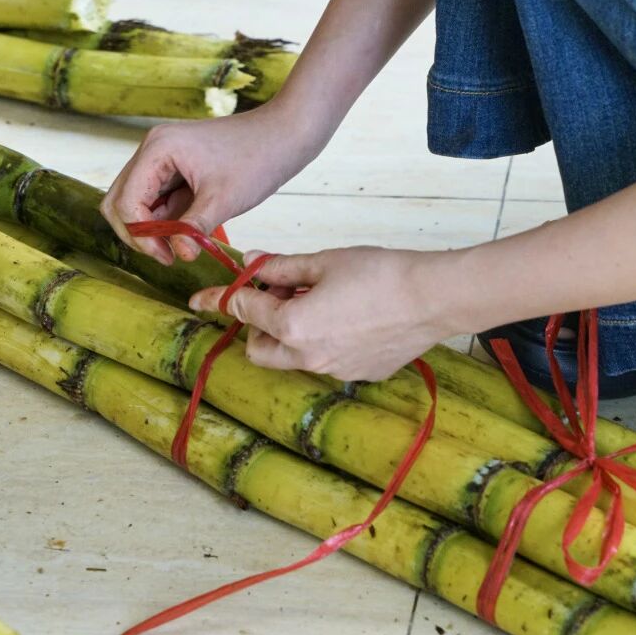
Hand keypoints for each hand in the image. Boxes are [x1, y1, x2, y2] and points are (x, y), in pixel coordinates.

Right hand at [101, 103, 326, 264]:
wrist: (285, 134)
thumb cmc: (258, 158)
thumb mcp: (224, 200)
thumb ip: (194, 229)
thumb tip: (178, 255)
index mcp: (157, 149)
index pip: (125, 202)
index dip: (140, 236)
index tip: (168, 256)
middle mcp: (152, 149)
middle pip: (120, 201)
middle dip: (138, 233)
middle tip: (168, 256)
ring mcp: (162, 157)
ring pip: (137, 202)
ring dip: (153, 228)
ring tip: (183, 246)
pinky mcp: (175, 166)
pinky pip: (158, 199)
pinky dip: (167, 220)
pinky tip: (188, 233)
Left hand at [189, 246, 453, 381]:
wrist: (433, 298)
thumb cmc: (381, 273)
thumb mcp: (324, 261)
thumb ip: (281, 266)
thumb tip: (252, 265)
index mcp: (292, 325)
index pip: (244, 310)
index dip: (220, 299)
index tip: (202, 299)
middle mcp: (308, 356)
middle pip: (259, 349)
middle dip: (258, 326)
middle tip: (277, 295)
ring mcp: (334, 370)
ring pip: (293, 357)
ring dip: (291, 334)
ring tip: (320, 301)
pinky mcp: (359, 374)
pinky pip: (326, 360)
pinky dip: (324, 341)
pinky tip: (350, 317)